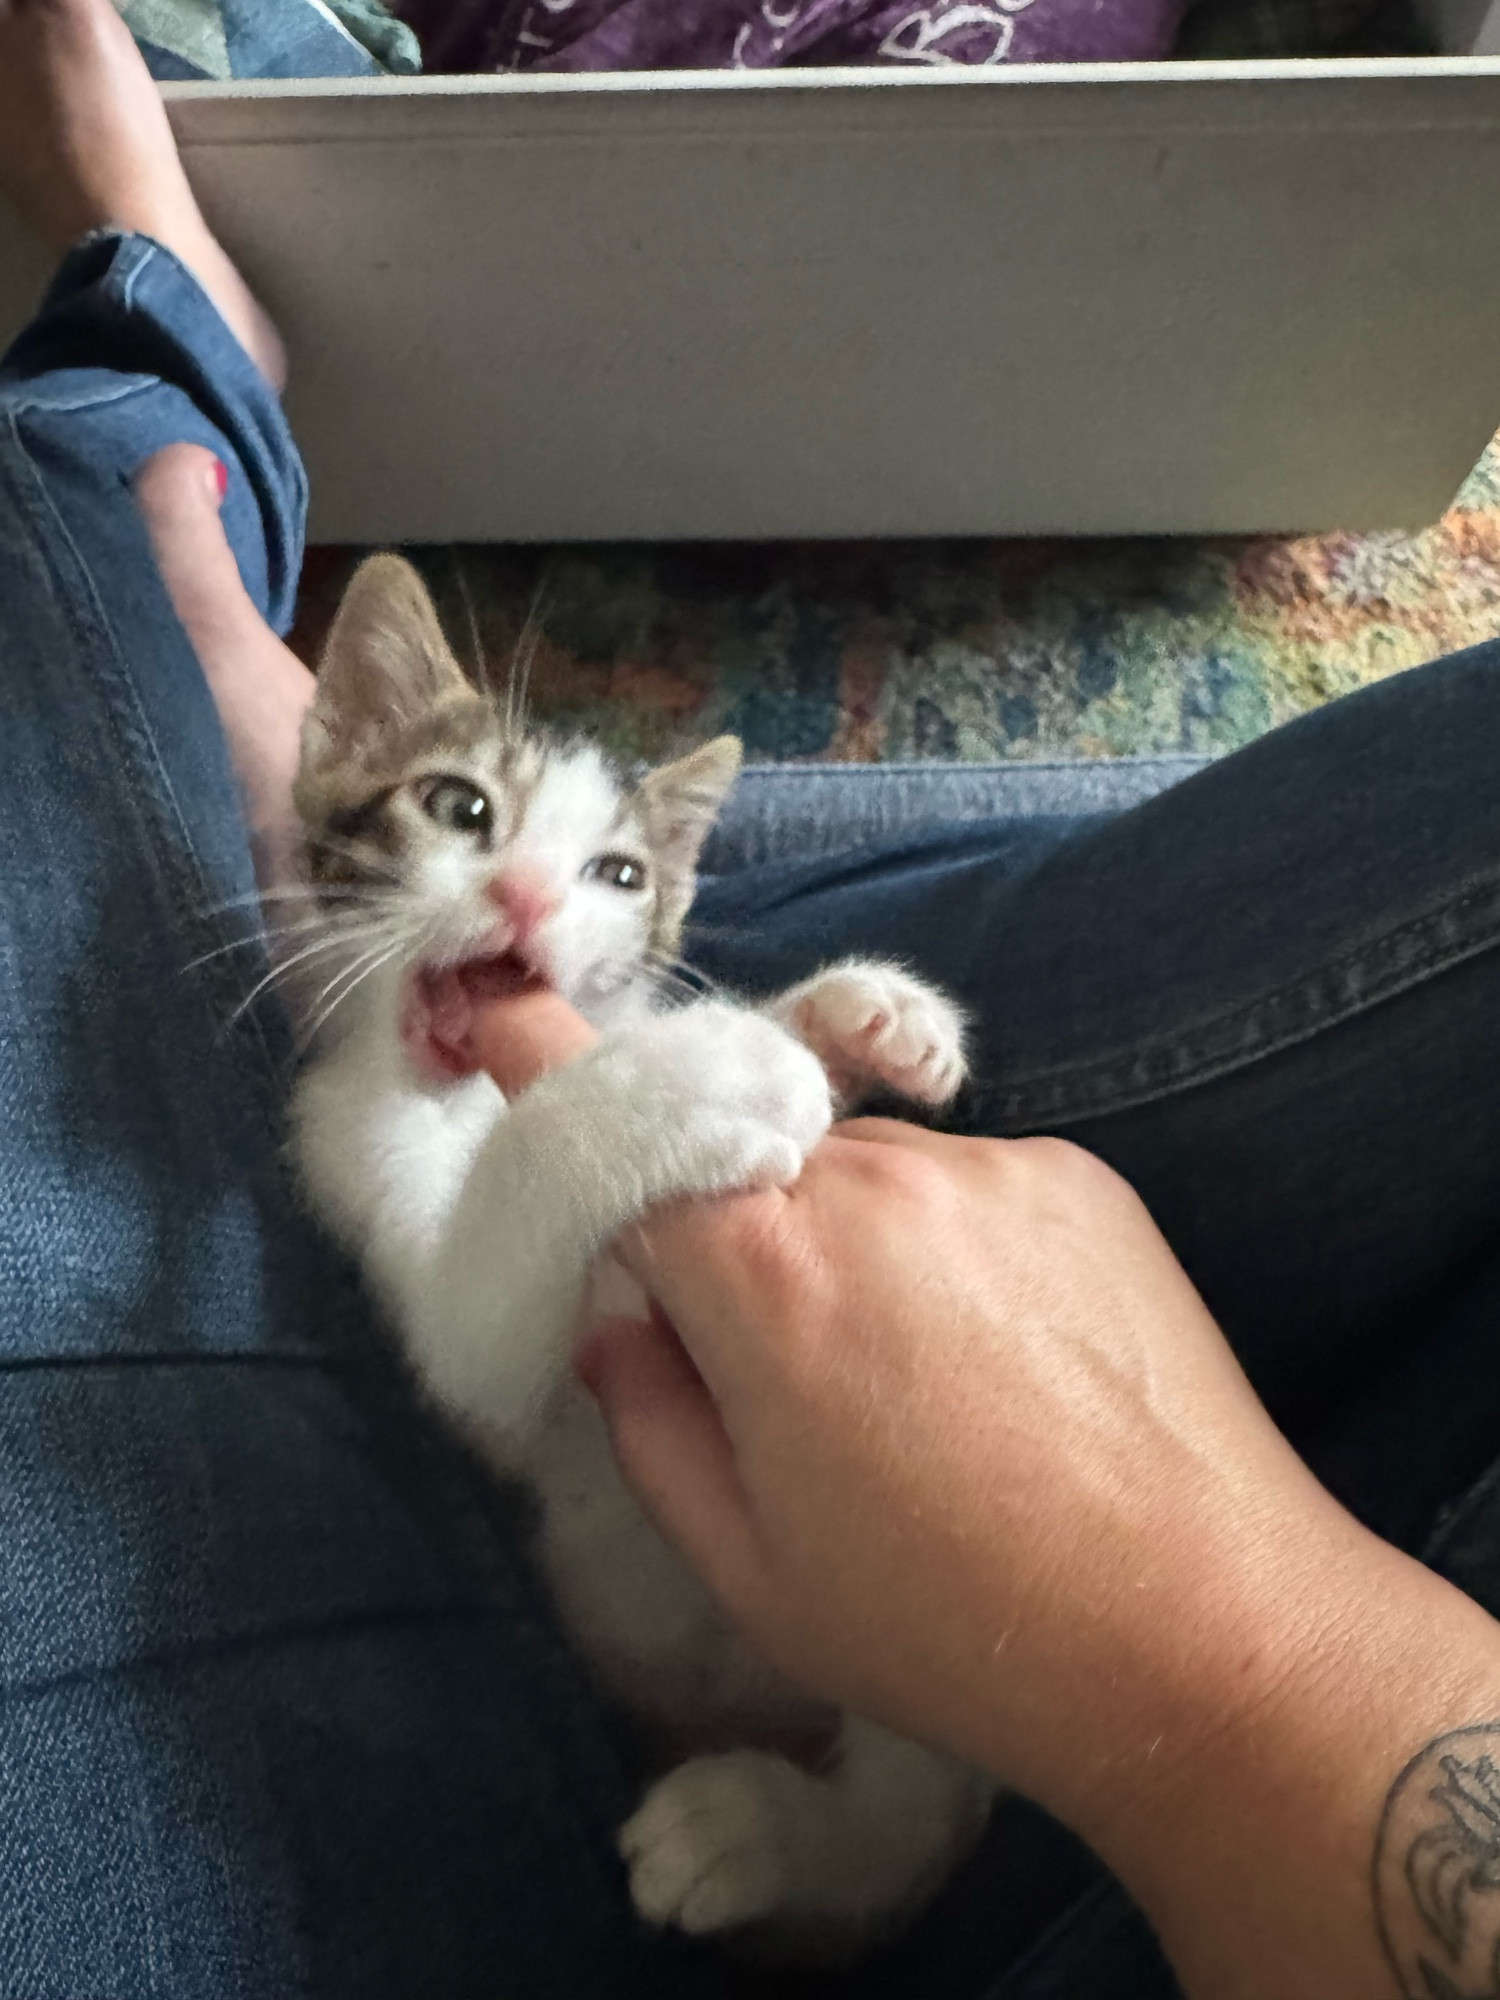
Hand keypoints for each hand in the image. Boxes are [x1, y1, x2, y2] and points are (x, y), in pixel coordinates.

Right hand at [471, 987, 1499, 1999]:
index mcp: (763, 1277)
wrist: (1208, 1631)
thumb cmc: (954, 1625)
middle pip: (744, 1152)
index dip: (545, 1062)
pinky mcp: (1080, 1176)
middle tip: (776, 1353)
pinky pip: (962, 1179)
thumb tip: (615, 1320)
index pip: (619, 1124)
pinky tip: (1003, 1360)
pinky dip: (944, 1241)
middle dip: (725, 1220)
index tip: (503, 1019)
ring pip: (858, 1165)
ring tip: (919, 1380)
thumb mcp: (750, 1565)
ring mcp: (988, 1169)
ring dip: (845, 1236)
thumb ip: (647, 1418)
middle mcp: (872, 1184)